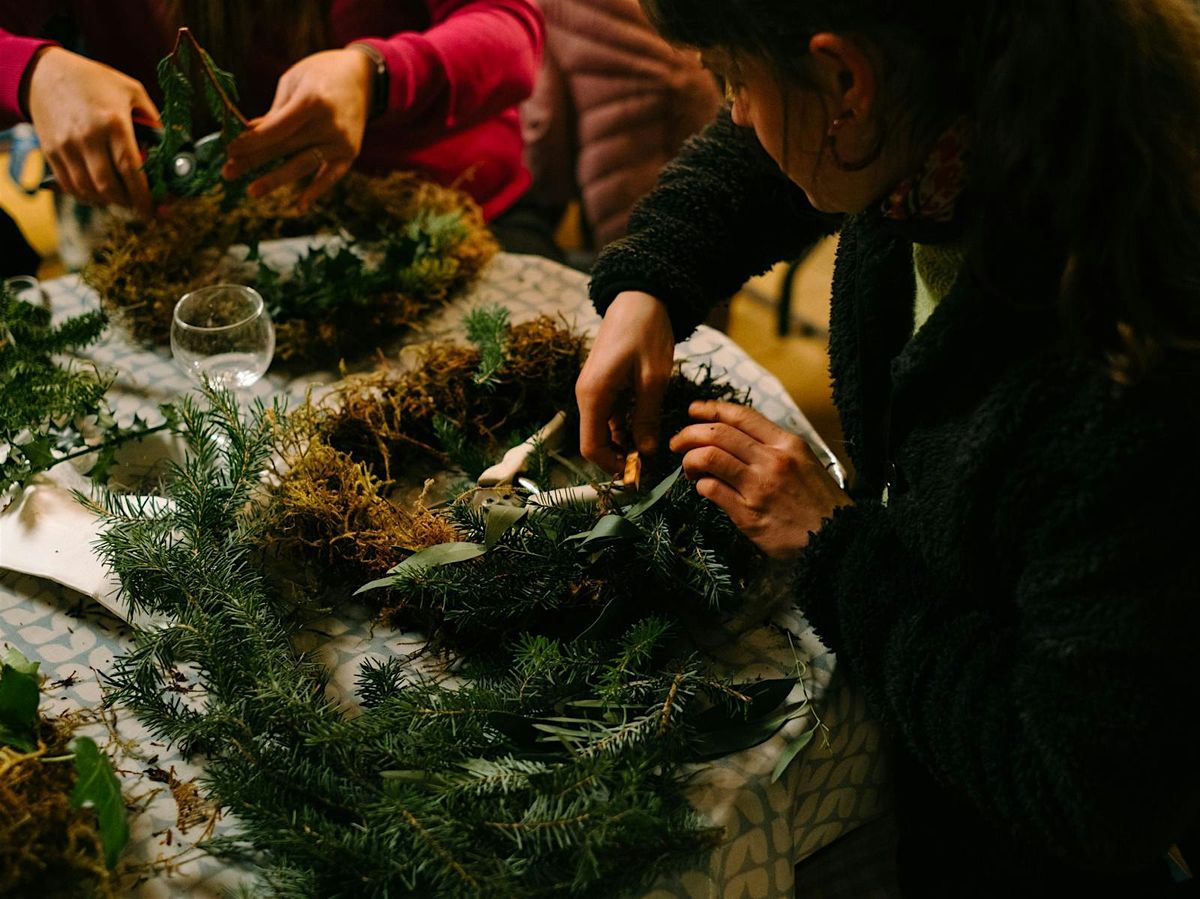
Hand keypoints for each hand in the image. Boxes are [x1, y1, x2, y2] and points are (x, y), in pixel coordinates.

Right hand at [25, 47, 157, 216]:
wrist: (45, 73)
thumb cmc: (94, 80)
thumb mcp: (132, 91)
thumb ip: (152, 120)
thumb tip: (170, 149)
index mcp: (113, 122)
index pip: (130, 169)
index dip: (143, 195)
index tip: (152, 209)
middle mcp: (87, 137)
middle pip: (109, 186)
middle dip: (128, 203)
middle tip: (140, 206)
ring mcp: (66, 146)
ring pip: (88, 190)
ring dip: (108, 202)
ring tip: (122, 199)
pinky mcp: (51, 152)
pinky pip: (70, 186)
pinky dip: (87, 196)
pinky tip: (100, 193)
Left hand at [222, 49, 372, 209]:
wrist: (364, 77)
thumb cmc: (320, 74)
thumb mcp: (294, 83)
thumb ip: (275, 113)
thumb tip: (248, 136)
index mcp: (313, 100)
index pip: (277, 129)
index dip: (251, 142)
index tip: (229, 151)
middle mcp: (330, 123)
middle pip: (285, 147)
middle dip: (254, 160)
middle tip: (228, 173)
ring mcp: (342, 141)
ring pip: (303, 164)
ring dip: (276, 179)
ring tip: (252, 191)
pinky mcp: (351, 153)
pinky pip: (331, 176)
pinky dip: (316, 191)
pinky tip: (300, 207)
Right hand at [576, 291, 675, 473]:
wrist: (640, 299)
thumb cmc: (646, 334)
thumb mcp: (653, 379)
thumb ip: (647, 418)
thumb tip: (646, 452)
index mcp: (593, 395)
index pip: (590, 446)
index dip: (611, 465)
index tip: (638, 473)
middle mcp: (586, 396)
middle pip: (594, 441)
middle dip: (618, 456)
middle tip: (649, 464)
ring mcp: (593, 390)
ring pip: (603, 429)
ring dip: (623, 442)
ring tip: (652, 447)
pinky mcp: (603, 385)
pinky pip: (609, 415)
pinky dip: (625, 427)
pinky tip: (646, 427)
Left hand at [669, 401, 849, 558]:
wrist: (836, 538)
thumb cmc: (820, 501)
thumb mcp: (804, 461)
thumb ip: (772, 447)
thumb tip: (734, 438)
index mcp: (786, 444)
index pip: (740, 416)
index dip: (711, 409)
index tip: (693, 411)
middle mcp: (772, 460)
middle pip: (718, 434)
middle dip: (689, 434)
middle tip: (678, 442)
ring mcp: (759, 487)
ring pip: (709, 457)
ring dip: (690, 460)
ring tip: (688, 468)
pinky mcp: (748, 514)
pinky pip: (711, 490)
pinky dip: (700, 485)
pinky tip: (703, 488)